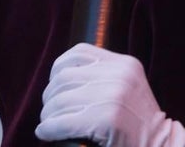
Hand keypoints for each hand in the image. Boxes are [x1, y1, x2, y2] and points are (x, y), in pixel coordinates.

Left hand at [35, 44, 184, 146]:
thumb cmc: (138, 124)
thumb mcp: (128, 88)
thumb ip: (104, 77)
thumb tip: (61, 77)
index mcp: (125, 64)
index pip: (79, 52)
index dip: (59, 67)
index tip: (55, 84)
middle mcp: (120, 76)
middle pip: (65, 77)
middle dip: (50, 96)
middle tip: (50, 111)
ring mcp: (113, 97)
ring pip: (60, 100)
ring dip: (48, 115)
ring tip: (48, 124)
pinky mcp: (106, 120)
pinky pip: (62, 122)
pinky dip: (48, 129)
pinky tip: (47, 133)